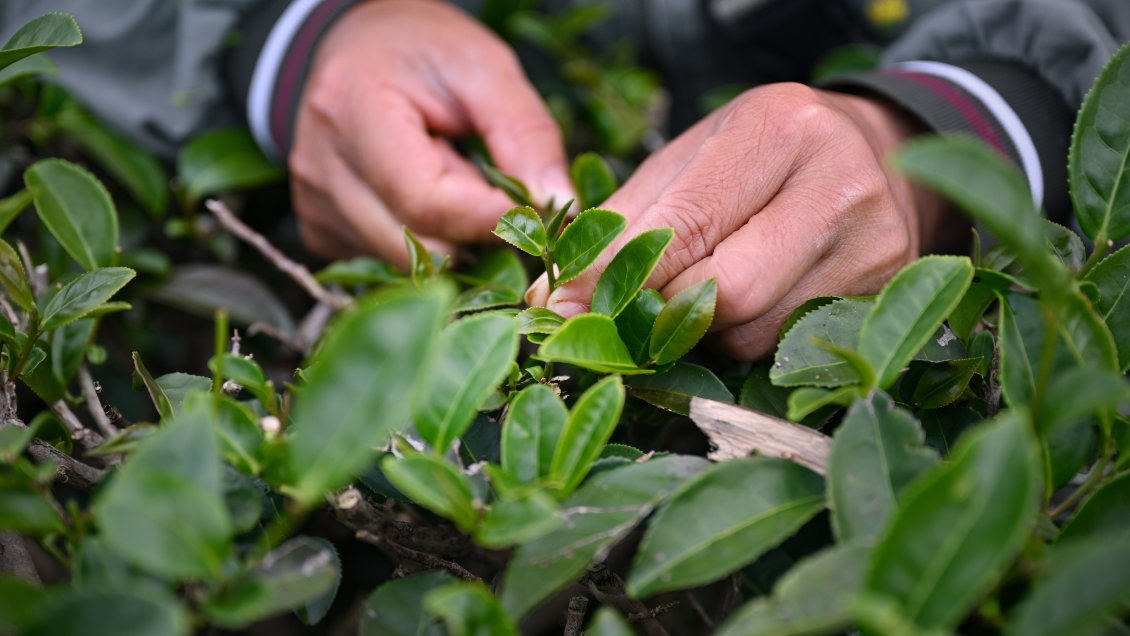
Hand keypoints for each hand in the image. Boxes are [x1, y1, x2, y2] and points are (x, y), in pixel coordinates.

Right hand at [289, 0, 573, 266]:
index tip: (534, 208)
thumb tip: (559, 203)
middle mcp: (321, 168)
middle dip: (477, 234)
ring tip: (461, 183)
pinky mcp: (322, 231)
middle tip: (505, 197)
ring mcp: (315, 206)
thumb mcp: (484, 67)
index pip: (426, 201)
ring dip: (454, 240)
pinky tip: (429, 199)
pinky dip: (426, 242)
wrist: (355, 48)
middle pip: (417, 244)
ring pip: (407, 263)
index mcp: (352, 110)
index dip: (490, 216)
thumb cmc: (419, 49)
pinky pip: (389, 263)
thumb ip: (525, 133)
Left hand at [528, 83, 956, 359]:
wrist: (869, 155)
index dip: (617, 276)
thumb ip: (619, 226)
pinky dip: (745, 339)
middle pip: (726, 291)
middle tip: (628, 312)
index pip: (685, 224)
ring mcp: (874, 246)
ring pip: (753, 333)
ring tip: (701, 291)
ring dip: (704, 331)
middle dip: (662, 310)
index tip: (563, 307)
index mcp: (779, 130)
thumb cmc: (759, 157)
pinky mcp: (883, 293)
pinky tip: (749, 304)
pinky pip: (785, 348)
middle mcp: (840, 185)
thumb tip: (550, 303)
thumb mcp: (688, 162)